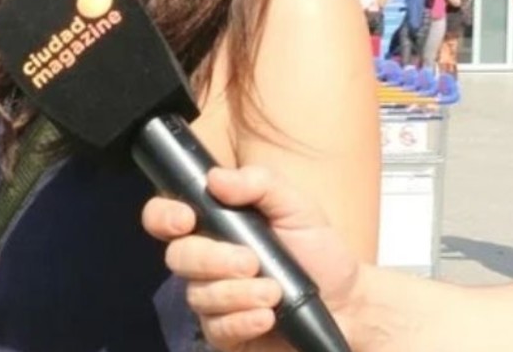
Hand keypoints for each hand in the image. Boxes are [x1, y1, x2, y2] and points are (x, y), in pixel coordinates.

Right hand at [142, 167, 362, 351]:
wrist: (349, 303)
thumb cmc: (317, 250)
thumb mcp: (297, 206)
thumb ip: (260, 184)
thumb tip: (216, 178)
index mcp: (213, 224)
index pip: (164, 216)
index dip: (163, 215)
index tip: (186, 219)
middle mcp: (205, 261)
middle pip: (176, 258)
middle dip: (212, 260)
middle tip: (251, 263)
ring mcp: (213, 299)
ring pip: (197, 296)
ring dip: (236, 293)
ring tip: (273, 293)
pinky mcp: (226, 333)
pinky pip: (216, 329)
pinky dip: (241, 321)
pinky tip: (266, 317)